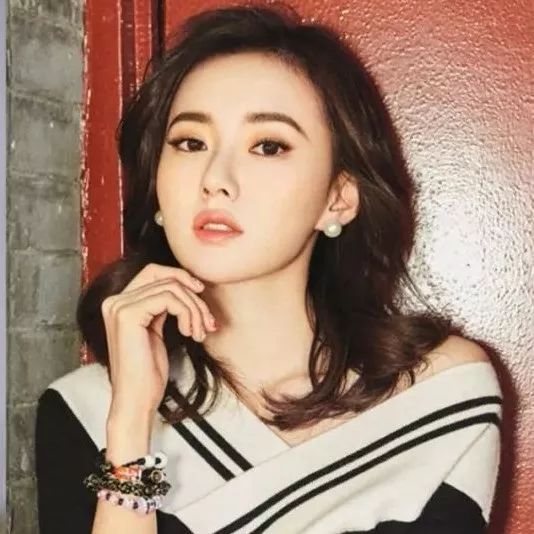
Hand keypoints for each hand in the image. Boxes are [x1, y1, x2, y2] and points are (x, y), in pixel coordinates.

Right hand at [100, 263, 216, 421]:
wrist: (136, 400)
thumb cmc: (148, 371)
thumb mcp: (156, 330)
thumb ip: (162, 307)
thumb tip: (190, 285)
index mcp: (119, 303)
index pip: (153, 272)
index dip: (181, 278)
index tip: (201, 294)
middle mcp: (115, 300)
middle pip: (164, 276)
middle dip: (193, 295)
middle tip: (207, 320)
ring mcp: (119, 306)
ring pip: (171, 288)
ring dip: (194, 309)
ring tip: (200, 332)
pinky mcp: (128, 315)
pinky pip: (170, 299)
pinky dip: (188, 314)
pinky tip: (190, 334)